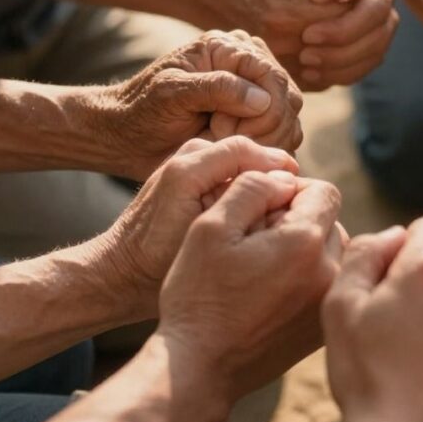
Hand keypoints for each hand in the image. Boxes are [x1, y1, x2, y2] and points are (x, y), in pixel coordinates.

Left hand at [87, 30, 302, 179]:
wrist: (130, 138)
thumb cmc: (143, 110)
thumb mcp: (171, 92)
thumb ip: (215, 88)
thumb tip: (264, 99)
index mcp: (231, 48)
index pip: (273, 77)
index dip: (259, 111)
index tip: (220, 130)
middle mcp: (251, 66)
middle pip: (288, 100)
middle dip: (260, 130)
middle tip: (218, 138)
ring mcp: (260, 95)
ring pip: (291, 123)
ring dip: (262, 145)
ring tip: (220, 146)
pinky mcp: (262, 123)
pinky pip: (286, 140)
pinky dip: (265, 154)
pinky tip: (233, 155)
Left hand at [92, 136, 298, 319]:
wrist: (121, 271)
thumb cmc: (158, 263)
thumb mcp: (203, 237)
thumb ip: (240, 202)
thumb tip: (284, 183)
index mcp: (187, 168)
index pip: (248, 149)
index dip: (278, 166)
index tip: (300, 191)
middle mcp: (185, 157)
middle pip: (246, 151)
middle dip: (273, 171)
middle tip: (298, 197)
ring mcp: (184, 163)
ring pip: (239, 161)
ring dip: (262, 177)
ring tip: (282, 203)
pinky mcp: (186, 174)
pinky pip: (226, 169)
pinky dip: (246, 183)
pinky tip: (260, 208)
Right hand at [158, 170, 344, 402]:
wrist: (198, 368)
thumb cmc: (198, 294)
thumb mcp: (211, 226)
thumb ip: (252, 187)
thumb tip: (285, 179)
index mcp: (305, 242)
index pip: (324, 191)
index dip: (291, 191)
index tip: (261, 210)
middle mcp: (329, 272)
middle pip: (331, 221)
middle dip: (299, 220)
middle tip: (256, 242)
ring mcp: (329, 302)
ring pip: (331, 252)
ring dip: (305, 248)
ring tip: (263, 268)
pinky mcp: (323, 326)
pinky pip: (326, 283)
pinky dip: (307, 278)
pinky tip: (271, 292)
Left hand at [293, 0, 399, 90]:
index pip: (375, 2)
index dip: (345, 23)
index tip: (305, 34)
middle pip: (381, 28)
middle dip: (342, 46)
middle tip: (304, 54)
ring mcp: (376, 16)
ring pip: (376, 50)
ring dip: (341, 62)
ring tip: (304, 63)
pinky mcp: (364, 41)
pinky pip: (364, 65)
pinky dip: (339, 73)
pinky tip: (310, 72)